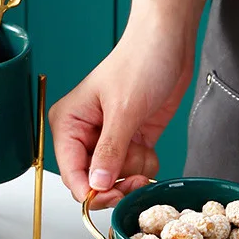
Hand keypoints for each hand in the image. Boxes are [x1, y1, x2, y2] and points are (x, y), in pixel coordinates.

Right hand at [48, 20, 194, 208]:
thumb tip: (97, 185)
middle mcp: (84, 135)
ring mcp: (108, 140)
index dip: (90, 192)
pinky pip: (135, 170)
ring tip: (143, 147)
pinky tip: (149, 145)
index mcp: (69, 123)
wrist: (170, 41)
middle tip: (135, 177)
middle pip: (93, 182)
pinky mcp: (130, 142)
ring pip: (116, 180)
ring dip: (134, 171)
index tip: (113, 197)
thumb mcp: (124, 110)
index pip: (71, 173)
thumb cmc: (141, 60)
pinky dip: (145, 165)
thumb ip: (109, 152)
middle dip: (117, 183)